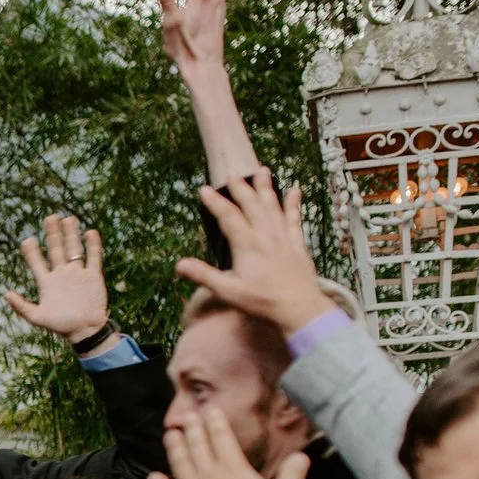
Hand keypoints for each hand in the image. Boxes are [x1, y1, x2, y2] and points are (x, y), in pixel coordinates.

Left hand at [4, 214, 110, 343]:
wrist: (85, 330)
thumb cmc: (61, 325)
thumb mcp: (37, 317)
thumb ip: (21, 306)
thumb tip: (6, 294)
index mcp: (47, 283)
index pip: (37, 262)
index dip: (32, 251)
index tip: (27, 239)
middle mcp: (61, 275)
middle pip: (56, 249)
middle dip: (53, 234)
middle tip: (50, 218)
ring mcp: (77, 274)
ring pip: (73, 249)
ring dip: (71, 234)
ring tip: (68, 219)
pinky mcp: (93, 276)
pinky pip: (93, 257)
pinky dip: (92, 245)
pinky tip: (90, 232)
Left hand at [151, 405, 309, 478]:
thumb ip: (293, 474)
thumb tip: (302, 457)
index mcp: (233, 469)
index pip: (221, 438)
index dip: (214, 422)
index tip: (208, 409)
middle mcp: (209, 476)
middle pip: (197, 447)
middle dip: (192, 429)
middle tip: (187, 416)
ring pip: (180, 465)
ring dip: (174, 448)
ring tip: (170, 435)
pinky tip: (153, 477)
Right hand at [176, 173, 336, 335]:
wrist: (298, 307)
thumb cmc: (262, 301)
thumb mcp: (228, 292)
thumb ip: (204, 276)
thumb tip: (179, 264)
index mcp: (247, 246)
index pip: (228, 218)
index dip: (215, 202)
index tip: (204, 189)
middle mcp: (265, 236)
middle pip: (251, 206)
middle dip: (241, 188)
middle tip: (232, 173)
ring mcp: (283, 238)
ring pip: (273, 207)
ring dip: (266, 188)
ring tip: (262, 170)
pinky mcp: (297, 244)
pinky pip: (294, 219)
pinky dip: (294, 204)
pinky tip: (295, 190)